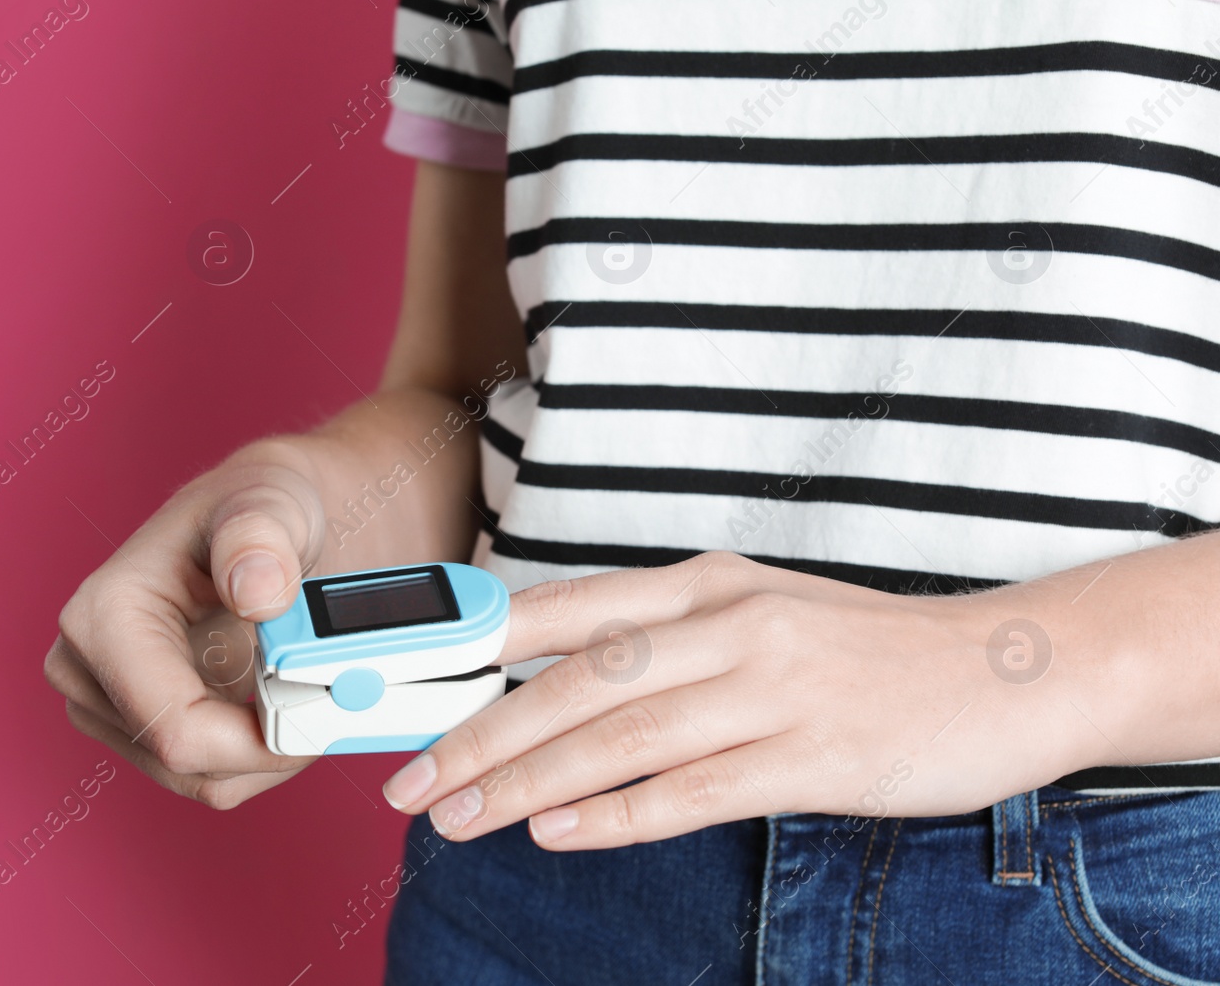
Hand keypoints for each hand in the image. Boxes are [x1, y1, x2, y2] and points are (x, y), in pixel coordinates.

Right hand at [45, 441, 325, 807]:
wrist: (268, 522)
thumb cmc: (264, 505)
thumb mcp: (273, 502)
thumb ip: (260, 538)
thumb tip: (256, 592)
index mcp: (104, 616)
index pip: (177, 731)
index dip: (262, 740)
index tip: (327, 707)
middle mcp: (85, 667)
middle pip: (187, 764)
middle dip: (269, 744)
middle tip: (329, 692)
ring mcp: (104, 704)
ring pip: (201, 779)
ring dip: (267, 750)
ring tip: (305, 683)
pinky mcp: (133, 728)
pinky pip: (207, 774)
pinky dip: (256, 750)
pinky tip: (282, 698)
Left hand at [380, 552, 1094, 848]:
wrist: (1007, 670)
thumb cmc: (864, 650)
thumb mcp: (758, 616)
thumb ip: (666, 642)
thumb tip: (558, 683)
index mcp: (707, 583)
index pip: (567, 611)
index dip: (478, 650)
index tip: (409, 688)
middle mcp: (730, 624)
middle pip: (577, 679)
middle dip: (480, 733)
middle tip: (412, 779)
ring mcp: (774, 688)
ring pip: (621, 736)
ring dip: (529, 781)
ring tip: (460, 817)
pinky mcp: (816, 756)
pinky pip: (695, 790)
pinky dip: (617, 813)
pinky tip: (558, 832)